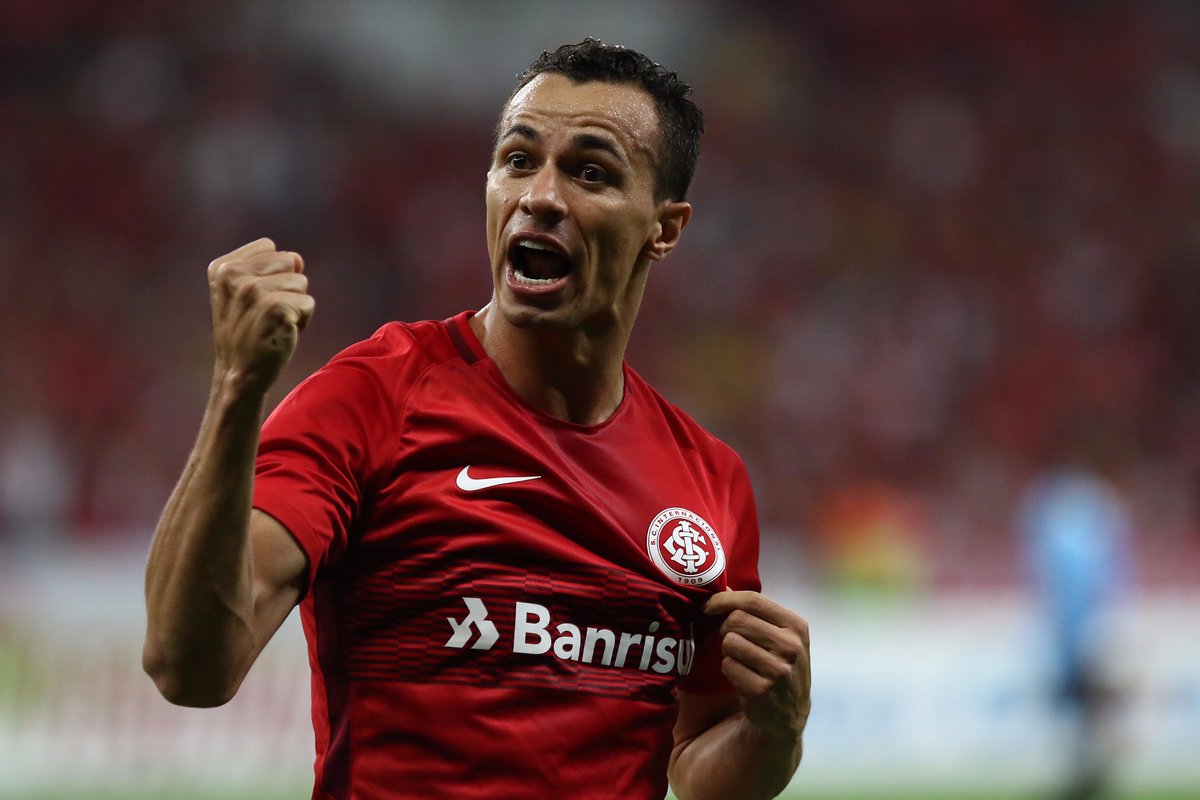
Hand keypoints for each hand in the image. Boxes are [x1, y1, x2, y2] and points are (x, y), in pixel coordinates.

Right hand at [207, 238, 314, 393]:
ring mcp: (254, 291)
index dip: (272, 273)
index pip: (270, 248)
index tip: (255, 299)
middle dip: (287, 287)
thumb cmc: (247, 332)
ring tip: (274, 323)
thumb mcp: (243, 293)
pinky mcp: (276, 307)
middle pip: (289, 261)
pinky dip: (303, 320)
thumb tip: (297, 258)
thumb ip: (266, 267)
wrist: (239, 373)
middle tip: (267, 313)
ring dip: (295, 305)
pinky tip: (283, 333)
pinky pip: (309, 303)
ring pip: (301, 282)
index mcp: (222, 267)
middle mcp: (234, 275)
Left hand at [704, 590, 810, 739]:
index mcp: (796, 625)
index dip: (724, 599)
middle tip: (732, 640)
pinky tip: (743, 676)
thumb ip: (754, 612)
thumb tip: (722, 587)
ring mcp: (778, 669)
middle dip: (725, 628)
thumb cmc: (778, 664)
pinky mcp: (762, 690)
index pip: (752, 600)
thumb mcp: (778, 635)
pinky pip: (728, 665)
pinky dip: (729, 669)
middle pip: (737, 620)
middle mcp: (791, 646)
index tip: (709, 605)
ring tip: (742, 660)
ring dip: (728, 651)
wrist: (788, 713)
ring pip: (730, 642)